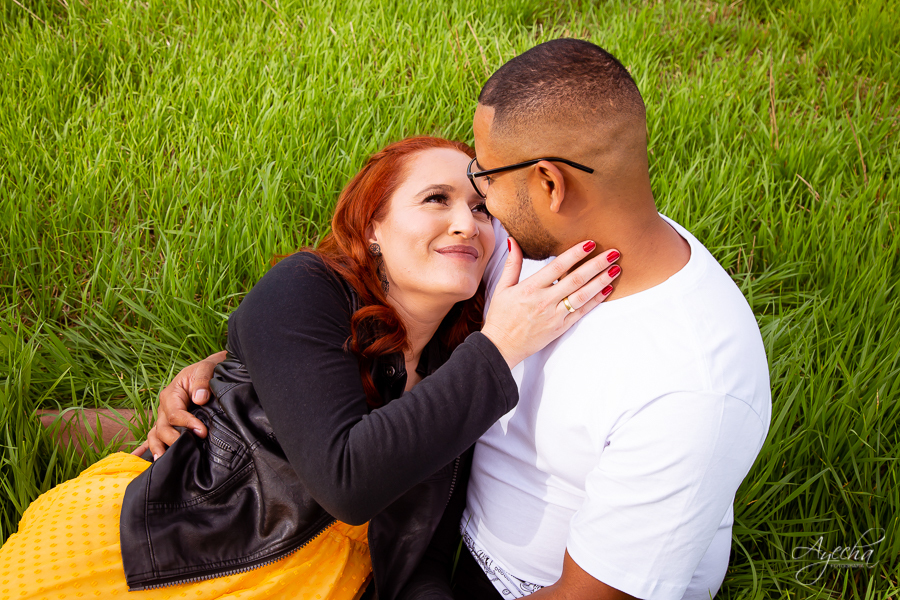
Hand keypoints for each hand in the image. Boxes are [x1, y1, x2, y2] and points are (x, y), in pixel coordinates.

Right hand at [131, 351, 225, 459]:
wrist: (209, 372)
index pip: (175, 413)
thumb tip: (200, 398)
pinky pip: (156, 438)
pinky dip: (150, 449)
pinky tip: (149, 461)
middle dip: (174, 439)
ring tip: (163, 460)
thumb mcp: (205, 369)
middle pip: (163, 427)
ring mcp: (165, 418)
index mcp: (171, 394)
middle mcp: (164, 408)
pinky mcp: (170, 425)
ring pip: (156, 435)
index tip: (202, 432)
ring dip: (158, 448)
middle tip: (189, 447)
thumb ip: (202, 381)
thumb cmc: (207, 370)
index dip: (187, 424)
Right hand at [481, 240, 619, 368]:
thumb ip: (512, 264)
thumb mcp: (502, 288)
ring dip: (601, 281)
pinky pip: (582, 312)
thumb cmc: (501, 317)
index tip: (590, 244)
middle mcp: (544, 301)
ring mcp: (554, 316)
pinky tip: (607, 290)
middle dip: (596, 265)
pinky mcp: (560, 328)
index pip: (557, 267)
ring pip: (582, 296)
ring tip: (616, 269)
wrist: (501, 347)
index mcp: (530, 289)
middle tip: (613, 252)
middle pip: (575, 279)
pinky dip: (596, 300)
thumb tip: (513, 241)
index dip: (575, 254)